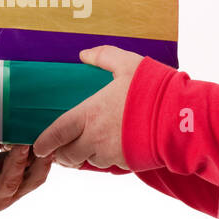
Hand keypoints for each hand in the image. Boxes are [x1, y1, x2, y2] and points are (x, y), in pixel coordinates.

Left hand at [32, 45, 143, 168]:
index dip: (45, 143)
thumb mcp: (127, 64)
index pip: (57, 134)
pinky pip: (109, 164)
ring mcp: (111, 153)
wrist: (180, 118)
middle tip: (60, 151)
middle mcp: (95, 138)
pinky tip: (109, 149)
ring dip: (83, 157)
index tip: (39, 148)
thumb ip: (104, 57)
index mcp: (89, 115)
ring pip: (88, 161)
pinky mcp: (127, 162)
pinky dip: (103, 159)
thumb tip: (84, 54)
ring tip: (84, 148)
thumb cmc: (152, 89)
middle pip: (68, 155)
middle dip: (61, 155)